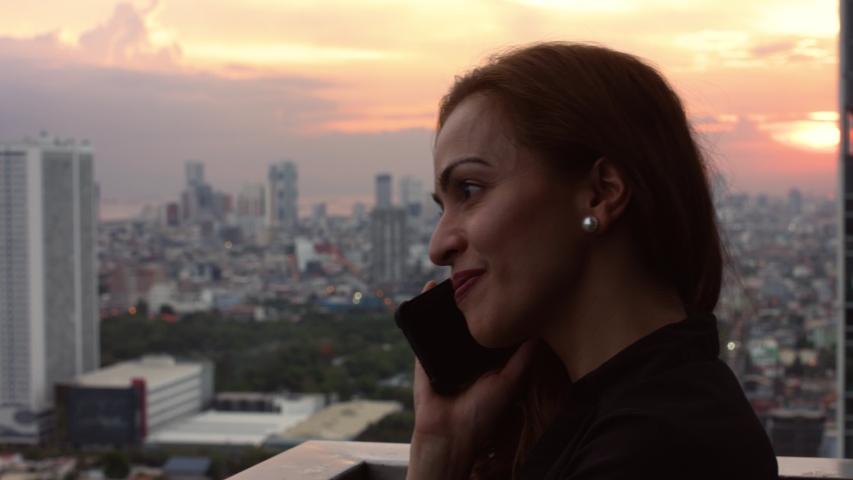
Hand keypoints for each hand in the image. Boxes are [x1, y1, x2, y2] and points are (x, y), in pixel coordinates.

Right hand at [406, 281, 539, 479]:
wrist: (449, 434)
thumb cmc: (482, 415)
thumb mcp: (509, 383)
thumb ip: (523, 359)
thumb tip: (539, 330)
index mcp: (489, 358)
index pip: (495, 327)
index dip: (501, 308)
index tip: (510, 281)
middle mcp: (467, 352)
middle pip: (471, 319)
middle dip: (475, 298)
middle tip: (483, 268)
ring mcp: (444, 351)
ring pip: (447, 320)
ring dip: (449, 299)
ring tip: (456, 272)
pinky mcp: (423, 354)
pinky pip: (422, 328)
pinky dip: (422, 308)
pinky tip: (428, 287)